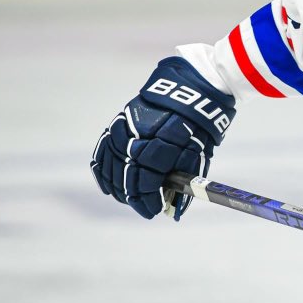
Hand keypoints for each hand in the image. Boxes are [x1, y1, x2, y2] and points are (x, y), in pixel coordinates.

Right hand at [90, 57, 235, 218]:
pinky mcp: (117, 124)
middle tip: (146, 209)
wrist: (190, 91)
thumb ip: (183, 181)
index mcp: (161, 144)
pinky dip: (104, 172)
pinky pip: (103, 152)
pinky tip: (110, 187)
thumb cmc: (199, 125)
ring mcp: (124, 129)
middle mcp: (137, 136)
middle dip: (136, 197)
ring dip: (120, 188)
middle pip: (128, 176)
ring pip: (113, 166)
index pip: (147, 181)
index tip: (156, 211)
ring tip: (131, 200)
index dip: (150, 200)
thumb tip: (175, 211)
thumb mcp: (197, 154)